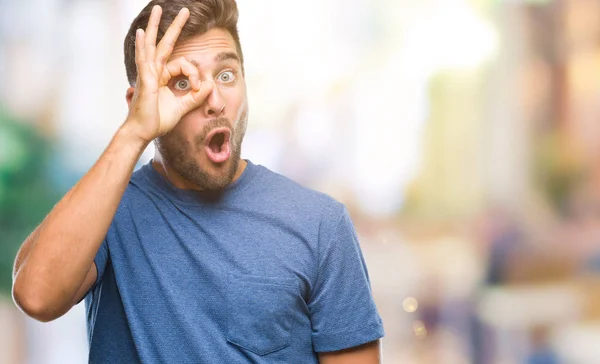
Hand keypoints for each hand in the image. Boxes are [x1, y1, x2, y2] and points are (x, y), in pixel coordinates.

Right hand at [125, 5, 213, 142]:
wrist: (144, 132)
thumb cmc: (158, 120)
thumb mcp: (183, 107)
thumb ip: (196, 97)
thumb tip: (210, 85)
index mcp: (162, 77)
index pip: (182, 64)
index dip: (194, 74)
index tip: (199, 87)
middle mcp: (154, 72)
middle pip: (165, 44)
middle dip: (174, 27)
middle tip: (184, 10)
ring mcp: (148, 74)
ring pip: (153, 46)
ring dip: (156, 27)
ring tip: (158, 10)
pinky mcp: (145, 81)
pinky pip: (144, 61)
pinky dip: (143, 46)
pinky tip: (143, 33)